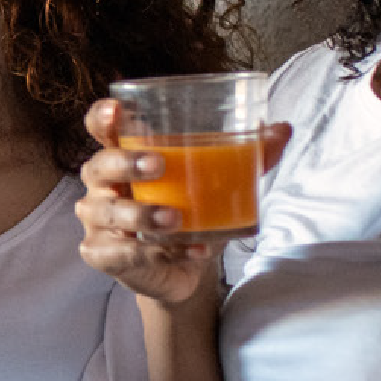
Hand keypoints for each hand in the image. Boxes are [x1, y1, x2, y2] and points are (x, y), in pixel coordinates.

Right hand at [75, 98, 289, 306]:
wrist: (184, 270)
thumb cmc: (190, 213)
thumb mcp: (219, 182)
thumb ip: (248, 155)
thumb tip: (283, 129)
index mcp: (124, 155)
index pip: (101, 128)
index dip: (102, 116)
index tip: (117, 111)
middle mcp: (103, 185)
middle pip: (99, 165)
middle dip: (126, 163)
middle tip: (159, 165)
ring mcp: (97, 221)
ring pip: (107, 212)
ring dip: (141, 214)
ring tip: (176, 219)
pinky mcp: (102, 254)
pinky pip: (123, 252)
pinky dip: (157, 252)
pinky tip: (189, 250)